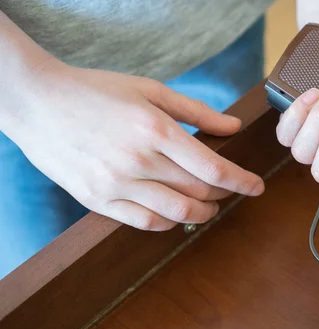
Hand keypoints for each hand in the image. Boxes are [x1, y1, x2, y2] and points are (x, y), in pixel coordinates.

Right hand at [3, 60, 263, 230]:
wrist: (37, 102)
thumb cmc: (96, 91)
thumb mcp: (150, 90)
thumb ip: (197, 111)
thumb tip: (234, 128)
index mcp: (155, 130)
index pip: (214, 169)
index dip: (242, 181)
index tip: (257, 187)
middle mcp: (138, 161)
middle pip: (199, 192)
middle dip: (225, 194)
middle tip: (232, 190)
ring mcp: (116, 184)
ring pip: (177, 214)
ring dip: (202, 214)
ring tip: (210, 207)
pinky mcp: (97, 200)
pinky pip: (144, 223)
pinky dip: (169, 224)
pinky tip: (176, 215)